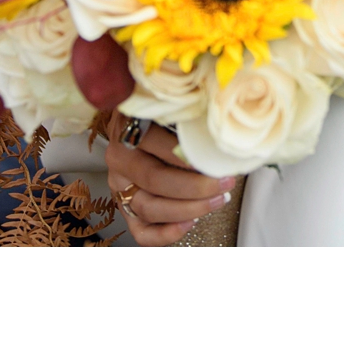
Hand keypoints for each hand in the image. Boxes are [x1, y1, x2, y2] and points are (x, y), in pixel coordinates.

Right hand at [104, 114, 237, 245]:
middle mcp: (119, 160)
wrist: (136, 125)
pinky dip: (166, 234)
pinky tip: (191, 223)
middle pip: (155, 180)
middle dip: (196, 186)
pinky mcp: (125, 208)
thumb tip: (216, 132)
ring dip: (189, 209)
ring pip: (149, 208)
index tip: (214, 160)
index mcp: (125, 129)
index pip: (154, 144)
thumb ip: (185, 116)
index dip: (185, 156)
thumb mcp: (169, 108)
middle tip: (224, 182)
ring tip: (218, 199)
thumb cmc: (159, 117)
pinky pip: (141, 232)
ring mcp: (120, 186)